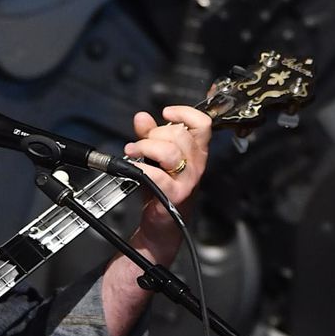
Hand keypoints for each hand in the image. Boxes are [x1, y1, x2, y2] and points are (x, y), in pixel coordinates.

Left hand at [121, 106, 211, 262]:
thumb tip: (142, 117)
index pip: (202, 124)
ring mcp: (188, 179)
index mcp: (195, 151)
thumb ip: (149, 135)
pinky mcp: (175, 194)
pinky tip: (134, 167)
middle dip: (154, 133)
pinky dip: (142, 168)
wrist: (162, 223)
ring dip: (145, 148)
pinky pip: (158, 175)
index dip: (185, 113)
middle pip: (180, 134)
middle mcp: (196, 164)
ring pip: (170, 151)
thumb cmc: (161, 189)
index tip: (167, 113)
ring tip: (132, 152)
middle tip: (141, 143)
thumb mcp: (154, 157)